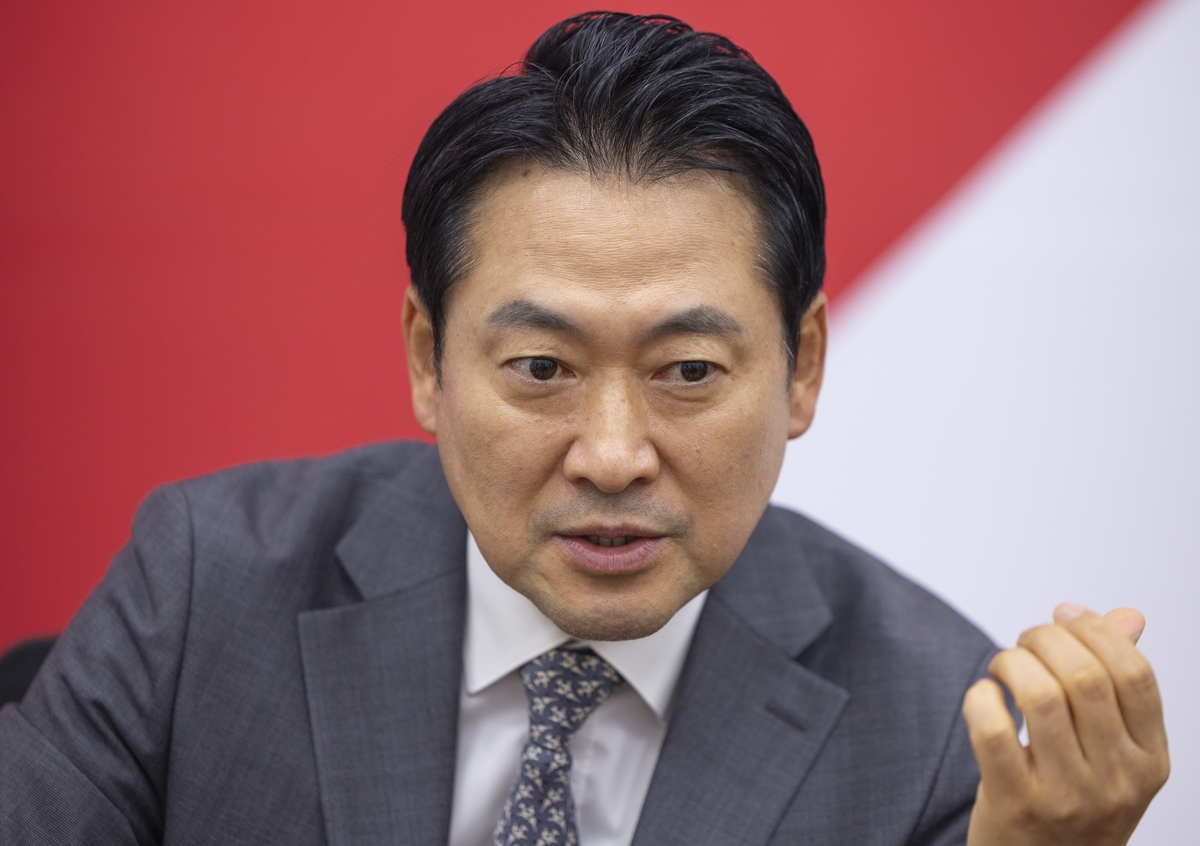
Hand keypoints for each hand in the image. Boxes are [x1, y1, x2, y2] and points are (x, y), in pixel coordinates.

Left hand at [962, 605, 1168, 845]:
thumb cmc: (1074, 801)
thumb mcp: (1113, 753)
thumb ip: (1118, 685)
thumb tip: (1126, 614)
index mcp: (1149, 761)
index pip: (1135, 675)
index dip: (1095, 630)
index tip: (1063, 614)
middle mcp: (1116, 781)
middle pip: (1085, 677)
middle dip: (1044, 639)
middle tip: (1024, 642)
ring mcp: (1067, 796)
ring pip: (1040, 696)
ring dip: (1011, 662)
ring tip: (1003, 667)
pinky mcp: (1015, 803)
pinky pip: (994, 730)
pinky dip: (981, 698)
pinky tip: (983, 697)